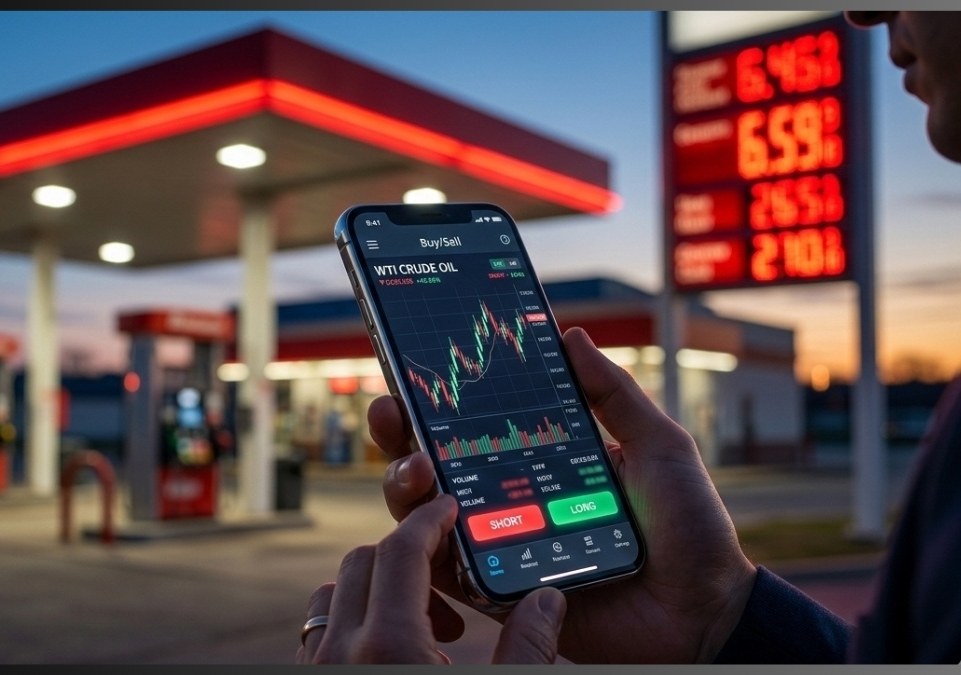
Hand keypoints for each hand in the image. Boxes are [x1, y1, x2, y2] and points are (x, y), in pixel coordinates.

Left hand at [296, 494, 566, 663]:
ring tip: (423, 628)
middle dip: (405, 554)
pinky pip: (320, 633)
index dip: (429, 519)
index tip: (450, 508)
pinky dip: (351, 623)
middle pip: (362, 560)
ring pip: (333, 595)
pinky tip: (392, 654)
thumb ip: (527, 648)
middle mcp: (342, 651)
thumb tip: (548, 599)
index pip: (401, 550)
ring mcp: (318, 669)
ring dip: (374, 590)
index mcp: (390, 645)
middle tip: (449, 586)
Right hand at [371, 327, 757, 662]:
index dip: (440, 397)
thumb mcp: (658, 446)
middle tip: (391, 409)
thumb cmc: (690, 529)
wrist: (705, 612)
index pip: (478, 422)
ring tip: (417, 466)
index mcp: (542, 461)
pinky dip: (422, 545)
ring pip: (425, 512)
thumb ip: (613, 394)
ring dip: (404, 483)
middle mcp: (512, 499)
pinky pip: (443, 570)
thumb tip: (569, 334)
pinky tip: (428, 519)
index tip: (415, 367)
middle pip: (434, 461)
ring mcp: (500, 545)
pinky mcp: (497, 593)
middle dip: (400, 431)